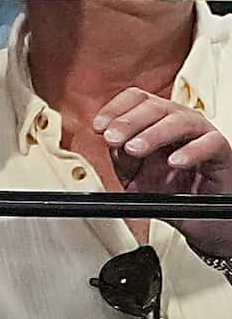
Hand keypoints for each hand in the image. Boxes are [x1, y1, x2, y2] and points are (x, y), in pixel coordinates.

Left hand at [97, 86, 231, 258]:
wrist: (198, 218)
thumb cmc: (169, 190)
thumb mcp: (134, 175)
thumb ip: (121, 157)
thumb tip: (112, 143)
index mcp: (156, 120)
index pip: (136, 99)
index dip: (115, 109)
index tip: (98, 128)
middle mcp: (179, 122)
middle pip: (155, 106)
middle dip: (128, 122)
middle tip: (112, 139)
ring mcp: (202, 134)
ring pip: (180, 121)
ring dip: (154, 134)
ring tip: (135, 149)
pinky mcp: (222, 152)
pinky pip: (210, 143)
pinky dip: (191, 151)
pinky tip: (174, 162)